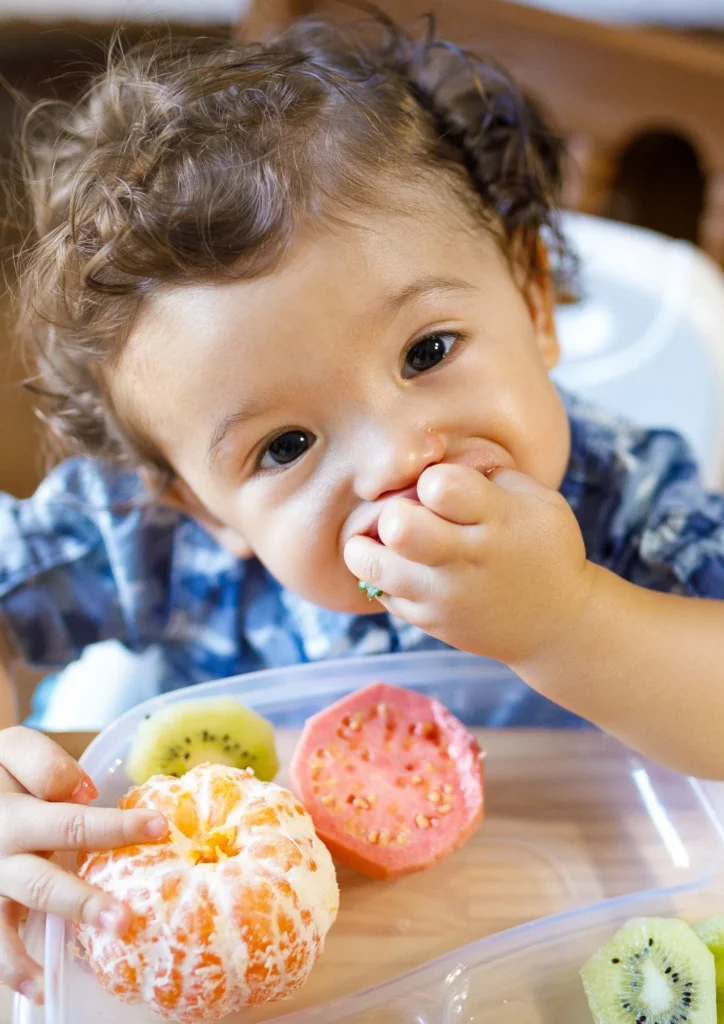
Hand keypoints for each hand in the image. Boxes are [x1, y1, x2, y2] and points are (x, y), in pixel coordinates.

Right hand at [0, 727, 166, 1002]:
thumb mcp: (9, 751)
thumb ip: (43, 764)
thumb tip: (84, 793)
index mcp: (13, 809)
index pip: (69, 817)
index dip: (114, 824)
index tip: (160, 827)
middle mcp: (0, 847)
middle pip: (49, 869)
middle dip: (89, 890)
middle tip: (127, 916)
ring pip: (25, 906)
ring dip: (68, 920)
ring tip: (110, 933)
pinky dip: (14, 969)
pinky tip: (41, 987)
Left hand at [344, 463, 595, 665]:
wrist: (558, 624)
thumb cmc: (543, 548)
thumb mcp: (538, 501)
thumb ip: (490, 474)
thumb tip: (436, 451)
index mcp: (499, 519)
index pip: (440, 485)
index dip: (432, 479)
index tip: (440, 489)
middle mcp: (469, 558)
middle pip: (399, 527)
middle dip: (392, 512)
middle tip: (402, 516)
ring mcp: (447, 595)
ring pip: (376, 566)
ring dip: (368, 547)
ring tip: (382, 540)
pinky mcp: (431, 622)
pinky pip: (383, 594)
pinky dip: (383, 578)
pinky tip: (402, 567)